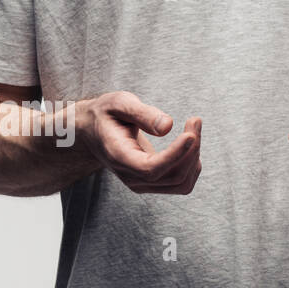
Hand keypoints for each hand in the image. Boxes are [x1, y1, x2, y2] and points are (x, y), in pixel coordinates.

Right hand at [74, 91, 201, 193]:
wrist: (94, 131)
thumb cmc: (107, 114)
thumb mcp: (119, 104)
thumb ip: (142, 113)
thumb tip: (168, 126)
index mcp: (119, 157)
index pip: (151, 169)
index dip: (175, 155)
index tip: (191, 134)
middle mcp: (131, 177)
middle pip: (173, 177)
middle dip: (192, 150)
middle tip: (194, 120)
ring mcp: (142, 184)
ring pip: (181, 183)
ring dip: (194, 157)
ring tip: (193, 129)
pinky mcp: (153, 183)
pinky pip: (181, 183)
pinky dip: (192, 164)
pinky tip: (188, 143)